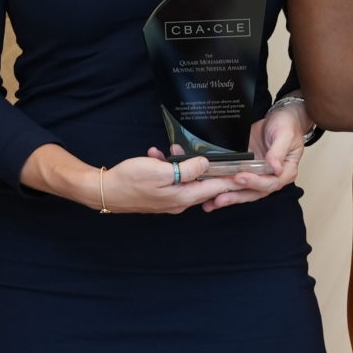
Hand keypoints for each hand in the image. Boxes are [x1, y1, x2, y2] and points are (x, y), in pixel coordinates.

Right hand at [95, 152, 245, 215]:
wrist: (104, 191)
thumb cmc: (129, 180)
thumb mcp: (161, 171)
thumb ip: (186, 169)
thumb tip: (205, 164)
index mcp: (184, 196)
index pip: (216, 187)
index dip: (233, 179)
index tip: (248, 172)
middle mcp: (179, 202)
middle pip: (204, 184)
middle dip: (209, 167)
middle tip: (219, 154)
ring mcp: (168, 200)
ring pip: (186, 179)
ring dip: (183, 163)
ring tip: (170, 150)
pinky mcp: (158, 195)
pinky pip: (170, 180)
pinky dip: (167, 167)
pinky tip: (156, 155)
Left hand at [197, 100, 309, 210]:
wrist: (279, 118)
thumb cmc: (287, 126)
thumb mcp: (285, 135)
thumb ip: (279, 151)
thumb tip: (276, 168)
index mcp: (286, 172)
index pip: (270, 183)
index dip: (255, 183)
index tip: (240, 177)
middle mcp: (272, 177)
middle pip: (254, 192)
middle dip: (236, 196)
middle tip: (220, 199)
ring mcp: (258, 174)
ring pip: (243, 190)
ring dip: (228, 196)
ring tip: (212, 202)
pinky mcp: (247, 169)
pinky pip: (235, 180)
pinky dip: (224, 186)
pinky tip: (211, 191)